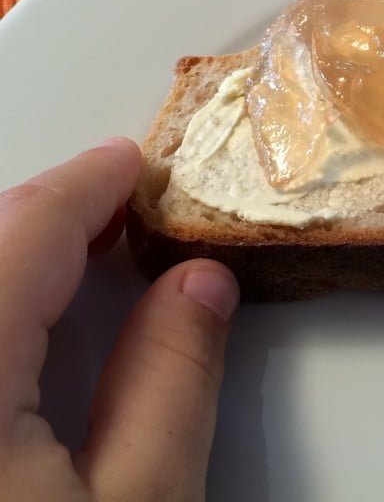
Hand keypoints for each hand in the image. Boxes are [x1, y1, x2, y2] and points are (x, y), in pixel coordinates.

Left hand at [0, 139, 238, 500]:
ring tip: (78, 252)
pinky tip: (24, 319)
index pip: (21, 236)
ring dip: (14, 254)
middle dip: (45, 214)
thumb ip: (170, 385)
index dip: (84, 187)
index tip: (132, 164)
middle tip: (117, 205)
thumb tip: (200, 283)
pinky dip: (0, 295)